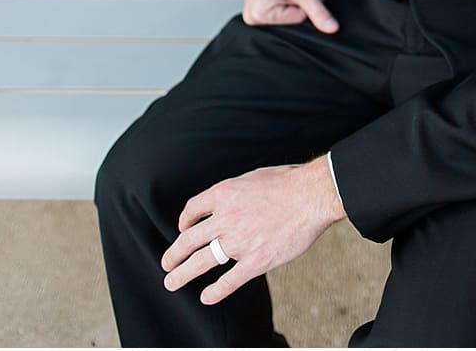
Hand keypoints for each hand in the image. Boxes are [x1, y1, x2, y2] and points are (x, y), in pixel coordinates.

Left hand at [161, 159, 343, 303]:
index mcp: (222, 194)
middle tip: (165, 264)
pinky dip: (215, 291)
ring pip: (202, 260)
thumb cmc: (286, 183)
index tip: (182, 229)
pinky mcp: (256, 260)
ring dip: (183, 273)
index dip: (184, 221)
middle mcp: (225, 218)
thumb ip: (235, 193)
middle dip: (174, 253)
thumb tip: (229, 202)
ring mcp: (239, 241)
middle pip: (189, 239)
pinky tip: (205, 297)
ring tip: (171, 281)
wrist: (310, 195)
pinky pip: (229, 280)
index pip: (192, 210)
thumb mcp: (250, 178)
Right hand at [243, 0, 337, 32]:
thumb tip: (331, 28)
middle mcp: (253, 15)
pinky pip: (283, 6)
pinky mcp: (260, 3)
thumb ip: (319, 12)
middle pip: (291, 18)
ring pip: (289, 12)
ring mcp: (255, 8)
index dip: (307, 6)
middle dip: (304, 3)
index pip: (295, 21)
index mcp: (258, 16)